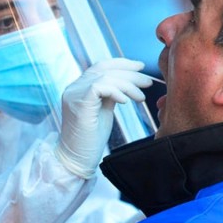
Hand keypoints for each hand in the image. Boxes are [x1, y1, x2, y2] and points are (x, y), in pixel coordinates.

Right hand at [55, 58, 150, 178]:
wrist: (77, 158)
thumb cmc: (91, 140)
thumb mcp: (104, 111)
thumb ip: (110, 95)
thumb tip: (126, 83)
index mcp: (80, 87)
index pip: (101, 66)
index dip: (122, 63)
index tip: (140, 66)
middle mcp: (74, 87)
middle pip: (105, 69)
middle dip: (130, 74)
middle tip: (148, 82)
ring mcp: (74, 94)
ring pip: (105, 77)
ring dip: (128, 85)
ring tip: (140, 97)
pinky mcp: (78, 103)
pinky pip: (100, 87)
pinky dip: (116, 91)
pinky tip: (126, 101)